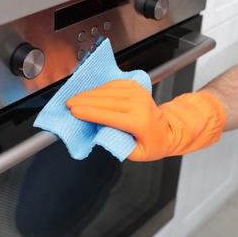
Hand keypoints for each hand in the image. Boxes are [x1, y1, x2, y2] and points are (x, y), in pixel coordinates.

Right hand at [66, 79, 225, 160]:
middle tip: (68, 103)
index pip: (110, 116)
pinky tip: (89, 93)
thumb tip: (99, 133)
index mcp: (140, 121)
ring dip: (89, 93)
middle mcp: (140, 103)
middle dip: (84, 101)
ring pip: (108, 90)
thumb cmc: (153, 144)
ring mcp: (138, 92)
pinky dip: (99, 88)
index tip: (74, 111)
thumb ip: (118, 144)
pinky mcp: (135, 86)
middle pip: (106, 100)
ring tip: (75, 98)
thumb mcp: (137, 153)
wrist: (169, 129)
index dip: (90, 113)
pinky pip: (113, 84)